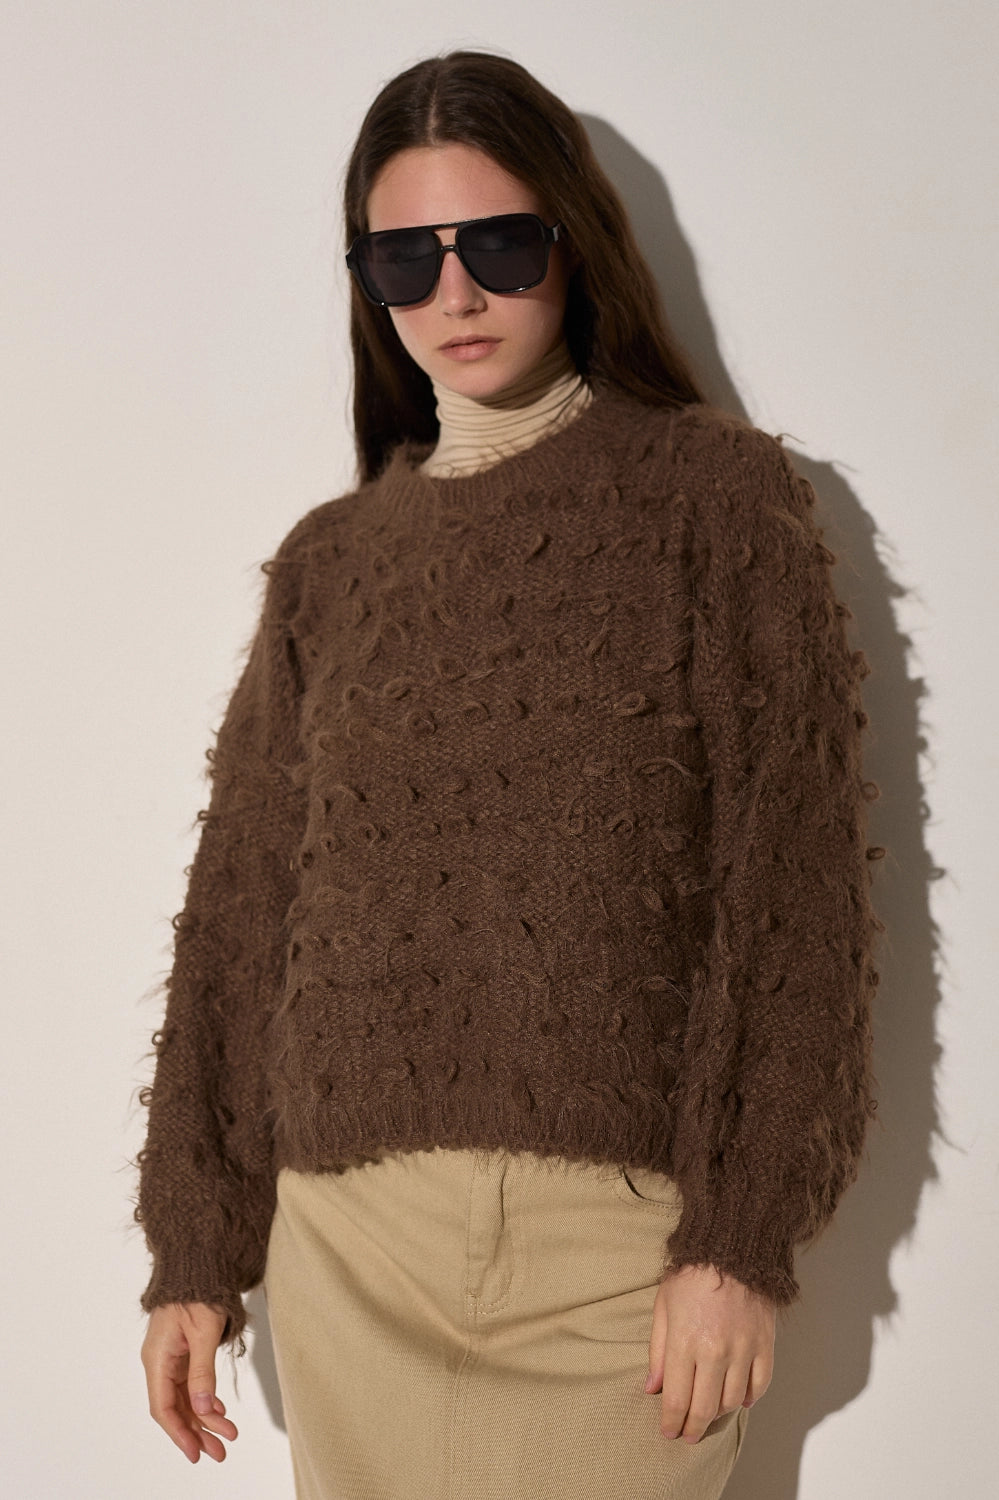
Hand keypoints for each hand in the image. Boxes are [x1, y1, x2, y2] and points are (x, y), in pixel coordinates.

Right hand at [141, 1302, 237, 1462]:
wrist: (198, 1262)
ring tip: (227, 1436)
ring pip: (185, 1398)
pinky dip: (205, 1399)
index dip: (179, 1433)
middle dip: (197, 1432)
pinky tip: (220, 1410)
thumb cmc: (199, 1291)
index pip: (163, 1407)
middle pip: (175, 1407)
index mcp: (158, 1358)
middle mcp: (160, 1361)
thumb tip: (202, 1410)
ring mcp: (170, 1358)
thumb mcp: (203, 1332)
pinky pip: (191, 1384)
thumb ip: (202, 1372)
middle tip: (220, 1452)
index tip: (196, 1453)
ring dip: (205, 1418)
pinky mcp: (182, 1352)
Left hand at [645, 1264, 774, 1442]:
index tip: (668, 1432)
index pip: (677, 1400)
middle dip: (693, 1428)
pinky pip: (760, 1384)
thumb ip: (658, 1351)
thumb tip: (652, 1388)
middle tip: (687, 1436)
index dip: (672, 1422)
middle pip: (705, 1408)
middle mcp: (716, 1352)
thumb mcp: (663, 1306)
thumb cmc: (691, 1274)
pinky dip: (750, 1397)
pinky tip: (739, 1400)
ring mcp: (744, 1350)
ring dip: (719, 1414)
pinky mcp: (765, 1344)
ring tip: (708, 1415)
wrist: (731, 1248)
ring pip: (733, 1401)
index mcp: (686, 1342)